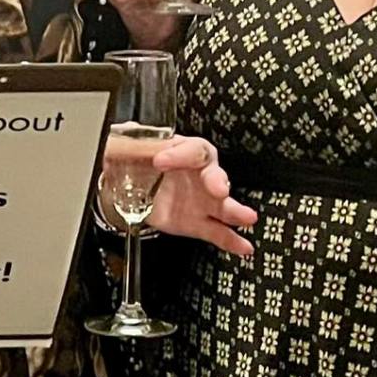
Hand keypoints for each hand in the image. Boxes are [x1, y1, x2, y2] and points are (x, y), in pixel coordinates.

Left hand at [140, 136, 255, 256]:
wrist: (133, 189)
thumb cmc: (141, 162)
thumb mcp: (132, 147)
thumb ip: (131, 139)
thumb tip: (128, 130)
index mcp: (185, 151)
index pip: (190, 149)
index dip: (178, 154)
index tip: (160, 161)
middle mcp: (200, 174)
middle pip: (214, 173)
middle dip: (217, 180)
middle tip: (217, 188)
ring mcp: (202, 201)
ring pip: (224, 204)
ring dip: (236, 211)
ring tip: (247, 217)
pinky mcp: (198, 223)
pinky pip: (219, 232)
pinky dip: (232, 240)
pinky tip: (244, 247)